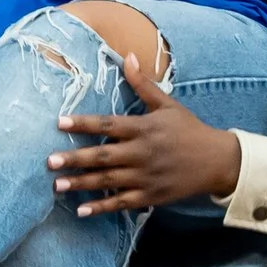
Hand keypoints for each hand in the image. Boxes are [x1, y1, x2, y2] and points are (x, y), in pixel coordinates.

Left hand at [49, 51, 242, 214]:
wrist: (217, 161)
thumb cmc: (189, 130)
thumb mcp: (168, 104)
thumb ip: (143, 84)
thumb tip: (127, 56)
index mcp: (144, 128)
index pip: (108, 125)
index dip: (83, 124)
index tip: (59, 123)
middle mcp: (142, 152)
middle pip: (103, 156)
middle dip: (75, 159)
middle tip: (49, 161)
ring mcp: (146, 176)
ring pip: (108, 180)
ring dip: (81, 183)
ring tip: (57, 185)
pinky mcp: (150, 195)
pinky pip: (122, 202)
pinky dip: (102, 207)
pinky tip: (81, 210)